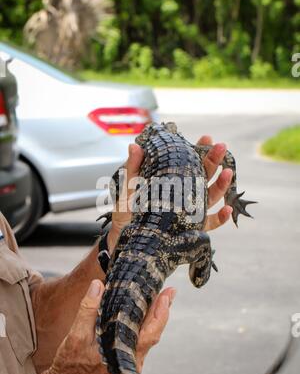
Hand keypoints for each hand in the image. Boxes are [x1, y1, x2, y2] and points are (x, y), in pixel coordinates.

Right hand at [40, 280, 174, 373]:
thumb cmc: (69, 365)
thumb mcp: (76, 335)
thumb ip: (88, 310)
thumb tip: (98, 285)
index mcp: (123, 355)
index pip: (151, 332)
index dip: (161, 312)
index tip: (167, 294)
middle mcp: (131, 362)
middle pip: (152, 333)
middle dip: (161, 310)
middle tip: (168, 291)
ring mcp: (128, 366)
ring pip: (145, 338)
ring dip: (151, 319)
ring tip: (156, 299)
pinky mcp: (124, 366)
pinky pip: (137, 343)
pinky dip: (140, 328)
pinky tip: (138, 316)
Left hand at [108, 136, 232, 250]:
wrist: (122, 235)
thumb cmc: (126, 210)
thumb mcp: (128, 186)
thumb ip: (133, 166)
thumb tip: (135, 146)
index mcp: (172, 180)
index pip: (189, 162)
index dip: (200, 150)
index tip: (207, 138)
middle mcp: (184, 194)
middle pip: (204, 176)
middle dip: (214, 161)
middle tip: (221, 147)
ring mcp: (189, 212)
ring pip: (211, 197)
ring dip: (222, 185)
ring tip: (228, 172)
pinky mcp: (190, 230)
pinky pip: (210, 224)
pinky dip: (221, 218)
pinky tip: (227, 209)